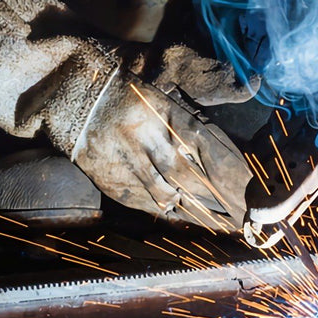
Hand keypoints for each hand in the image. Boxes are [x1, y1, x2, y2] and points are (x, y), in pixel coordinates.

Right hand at [71, 72, 251, 231]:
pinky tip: (183, 215)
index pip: (208, 148)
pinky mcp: (112, 179)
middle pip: (192, 177)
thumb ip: (187, 128)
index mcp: (167, 115)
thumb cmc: (126, 97)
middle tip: (239, 214)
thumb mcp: (161, 100)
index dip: (230, 174)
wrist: (71, 97)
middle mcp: (149, 139)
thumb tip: (215, 160)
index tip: (246, 191)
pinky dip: (167, 211)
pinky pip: (145, 202)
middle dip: (219, 199)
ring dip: (196, 210)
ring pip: (169, 194)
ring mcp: (129, 161)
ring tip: (218, 221)